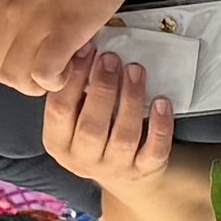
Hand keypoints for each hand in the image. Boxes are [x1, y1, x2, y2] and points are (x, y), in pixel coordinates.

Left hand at [0, 0, 149, 99]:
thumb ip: (28, 9)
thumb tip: (37, 37)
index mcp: (2, 2)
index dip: (14, 67)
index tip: (39, 59)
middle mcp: (10, 13)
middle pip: (1, 73)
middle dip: (29, 81)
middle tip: (57, 66)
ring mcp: (34, 21)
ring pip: (18, 79)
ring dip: (44, 83)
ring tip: (68, 63)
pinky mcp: (63, 28)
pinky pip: (45, 73)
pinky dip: (59, 79)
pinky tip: (76, 62)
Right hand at [42, 47, 177, 196]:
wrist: (122, 173)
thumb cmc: (94, 131)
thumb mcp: (74, 116)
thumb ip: (74, 91)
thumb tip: (82, 47)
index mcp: (58, 143)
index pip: (59, 111)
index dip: (73, 78)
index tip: (86, 49)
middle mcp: (82, 160)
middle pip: (91, 127)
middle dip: (102, 88)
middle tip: (111, 58)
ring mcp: (114, 168)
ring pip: (124, 137)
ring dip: (131, 100)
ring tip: (135, 70)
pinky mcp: (143, 171)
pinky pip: (154, 151)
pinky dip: (160, 126)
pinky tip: (162, 101)